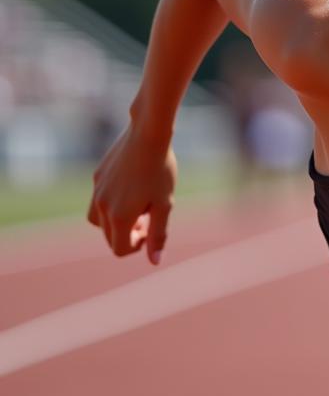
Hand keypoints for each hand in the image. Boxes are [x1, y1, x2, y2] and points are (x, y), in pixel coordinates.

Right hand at [87, 123, 176, 264]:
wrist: (148, 134)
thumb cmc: (161, 170)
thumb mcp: (165, 205)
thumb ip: (158, 235)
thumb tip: (154, 261)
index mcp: (119, 216)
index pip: (120, 249)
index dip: (137, 246)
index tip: (151, 230)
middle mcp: (101, 206)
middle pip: (109, 237)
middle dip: (128, 235)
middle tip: (148, 217)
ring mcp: (96, 190)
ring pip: (98, 221)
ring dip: (116, 222)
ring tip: (138, 206)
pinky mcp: (96, 176)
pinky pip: (98, 199)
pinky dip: (112, 204)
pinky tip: (132, 187)